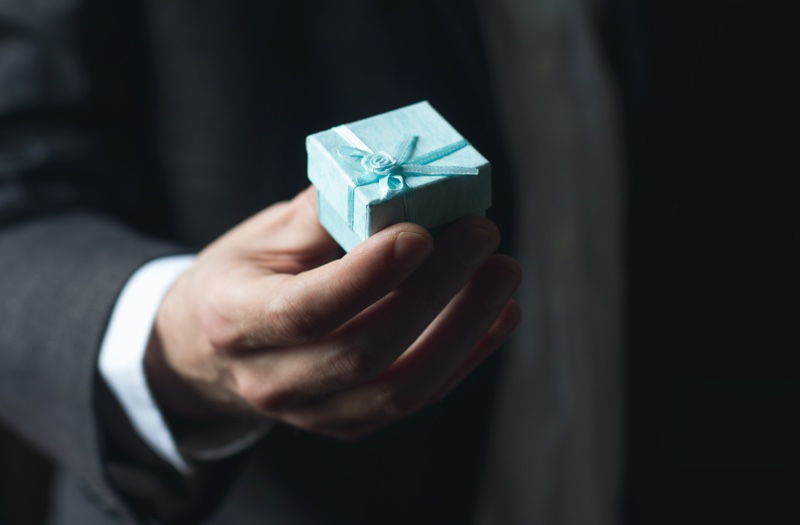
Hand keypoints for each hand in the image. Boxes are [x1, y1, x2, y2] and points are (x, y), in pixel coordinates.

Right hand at [146, 186, 520, 439]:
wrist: (214, 351)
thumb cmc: (242, 279)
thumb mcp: (262, 237)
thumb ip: (322, 214)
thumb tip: (394, 184)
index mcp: (236, 324)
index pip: (306, 312)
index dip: (367, 276)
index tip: (421, 232)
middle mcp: (273, 381)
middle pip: (365, 350)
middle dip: (434, 291)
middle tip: (481, 234)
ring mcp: (315, 413)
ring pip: (402, 387)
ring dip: (464, 329)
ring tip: (502, 272)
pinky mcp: (351, 423)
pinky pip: (417, 397)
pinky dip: (465, 356)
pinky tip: (499, 314)